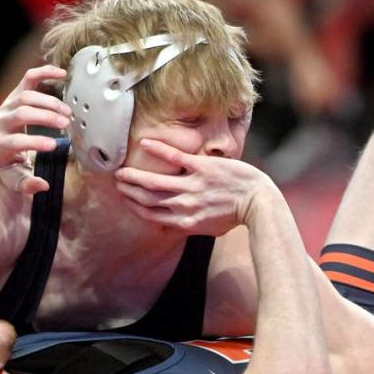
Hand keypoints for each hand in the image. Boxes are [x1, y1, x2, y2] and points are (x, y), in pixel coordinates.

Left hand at [0, 65, 71, 193]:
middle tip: (66, 124)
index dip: (34, 142)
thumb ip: (25, 184)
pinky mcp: (15, 94)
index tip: (54, 146)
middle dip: (44, 117)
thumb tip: (43, 185)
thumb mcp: (10, 176)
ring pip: (27, 96)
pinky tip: (62, 74)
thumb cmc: (3, 161)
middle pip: (21, 114)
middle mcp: (0, 121)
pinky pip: (28, 78)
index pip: (16, 141)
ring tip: (67, 113)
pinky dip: (45, 73)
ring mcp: (7, 105)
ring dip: (49, 102)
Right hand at [113, 138, 274, 235]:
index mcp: (184, 222)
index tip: (124, 198)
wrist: (258, 202)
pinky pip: (175, 158)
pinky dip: (158, 150)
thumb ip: (185, 227)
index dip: (134, 206)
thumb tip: (166, 227)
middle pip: (148, 198)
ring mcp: (193, 186)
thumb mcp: (208, 230)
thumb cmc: (234, 216)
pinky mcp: (202, 168)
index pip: (152, 215)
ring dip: (134, 176)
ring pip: (154, 181)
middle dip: (129, 191)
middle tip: (116, 182)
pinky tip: (144, 143)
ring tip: (120, 170)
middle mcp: (184, 206)